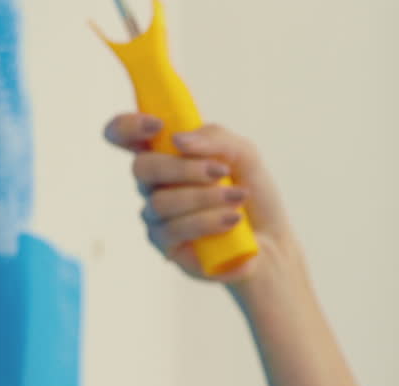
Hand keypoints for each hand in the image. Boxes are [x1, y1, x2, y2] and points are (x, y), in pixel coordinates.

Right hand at [102, 113, 306, 291]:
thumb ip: (215, 138)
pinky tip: (233, 220)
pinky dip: (207, 221)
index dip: (128, 126)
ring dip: (204, 197)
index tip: (157, 125)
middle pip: (142, 168)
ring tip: (239, 197)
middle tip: (221, 172)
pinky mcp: (167, 246)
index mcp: (165, 155)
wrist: (273, 240)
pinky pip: (173, 230)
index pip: (125, 136)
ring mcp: (157, 217)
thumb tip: (178, 141)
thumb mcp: (244, 154)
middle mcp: (154, 185)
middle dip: (183, 168)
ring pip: (160, 202)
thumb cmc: (253, 194)